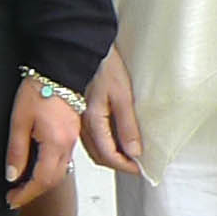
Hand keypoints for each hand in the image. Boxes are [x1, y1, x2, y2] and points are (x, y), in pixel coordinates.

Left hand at [4, 83, 81, 209]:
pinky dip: (50, 170)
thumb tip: (12, 175)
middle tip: (14, 196)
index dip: (26, 194)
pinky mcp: (72, 133)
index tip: (11, 200)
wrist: (57, 70)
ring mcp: (72, 139)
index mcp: (56, 143)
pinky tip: (37, 168)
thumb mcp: (19, 121)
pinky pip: (63, 159)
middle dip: (34, 192)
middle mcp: (68, 145)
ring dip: (42, 182)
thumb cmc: (38, 90)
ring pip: (60, 171)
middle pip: (54, 180)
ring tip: (23, 186)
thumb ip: (16, 151)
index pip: (42, 180)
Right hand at [80, 50, 144, 176]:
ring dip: (109, 155)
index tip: (140, 169)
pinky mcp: (77, 112)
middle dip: (118, 164)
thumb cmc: (102, 65)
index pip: (109, 155)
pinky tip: (112, 137)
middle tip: (135, 164)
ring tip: (126, 153)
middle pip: (99, 156)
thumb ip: (127, 125)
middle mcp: (81, 124)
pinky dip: (101, 143)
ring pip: (92, 148)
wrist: (82, 46)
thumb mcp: (122, 95)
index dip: (126, 166)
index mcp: (93, 121)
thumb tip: (135, 150)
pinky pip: (88, 136)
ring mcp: (77, 118)